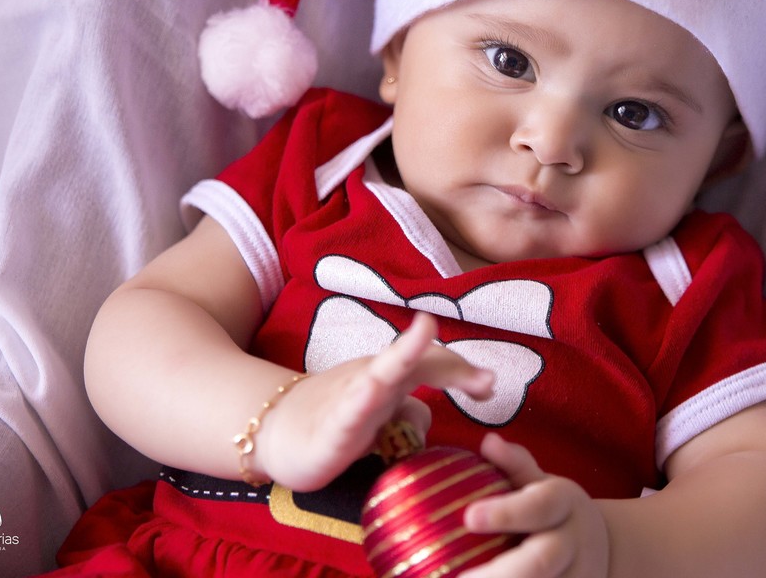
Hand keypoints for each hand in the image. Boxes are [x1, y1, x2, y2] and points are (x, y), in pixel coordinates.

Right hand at [257, 312, 493, 489]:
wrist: (273, 430)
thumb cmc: (336, 420)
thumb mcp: (382, 416)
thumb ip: (411, 413)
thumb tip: (432, 413)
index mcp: (390, 375)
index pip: (432, 364)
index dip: (463, 371)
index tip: (491, 387)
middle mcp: (373, 377)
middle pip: (415, 361)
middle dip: (450, 364)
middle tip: (487, 381)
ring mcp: (350, 398)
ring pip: (379, 374)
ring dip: (404, 355)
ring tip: (424, 333)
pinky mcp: (329, 428)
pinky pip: (346, 413)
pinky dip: (361, 399)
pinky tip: (373, 388)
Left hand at [461, 433, 609, 577]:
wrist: (603, 548)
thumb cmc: (553, 511)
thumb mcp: (540, 482)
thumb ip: (514, 464)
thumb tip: (488, 442)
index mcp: (564, 504)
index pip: (540, 506)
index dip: (506, 513)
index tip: (469, 516)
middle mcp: (573, 544)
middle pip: (541, 562)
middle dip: (500, 573)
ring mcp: (577, 576)